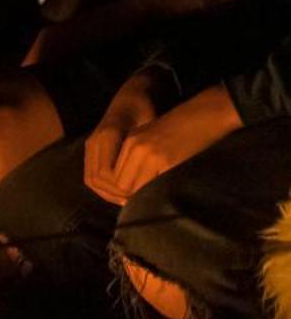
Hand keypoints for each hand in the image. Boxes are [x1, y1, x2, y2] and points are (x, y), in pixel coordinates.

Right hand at [83, 71, 159, 199]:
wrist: (132, 95)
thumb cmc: (146, 109)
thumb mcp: (151, 125)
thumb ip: (148, 149)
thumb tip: (152, 177)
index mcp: (108, 136)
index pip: (108, 174)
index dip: (122, 189)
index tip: (140, 198)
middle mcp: (95, 141)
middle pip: (97, 179)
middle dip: (115, 195)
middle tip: (135, 205)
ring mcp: (90, 144)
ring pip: (91, 179)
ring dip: (107, 193)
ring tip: (126, 202)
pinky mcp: (91, 148)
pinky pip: (90, 174)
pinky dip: (101, 188)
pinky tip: (117, 194)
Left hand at [86, 82, 240, 206]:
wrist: (204, 115)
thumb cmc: (182, 129)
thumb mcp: (152, 139)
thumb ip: (138, 158)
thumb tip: (130, 189)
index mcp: (131, 141)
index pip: (115, 175)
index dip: (121, 190)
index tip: (131, 198)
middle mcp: (136, 147)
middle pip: (122, 184)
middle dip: (129, 197)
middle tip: (141, 203)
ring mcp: (150, 155)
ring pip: (135, 187)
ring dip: (141, 197)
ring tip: (151, 201)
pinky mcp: (167, 161)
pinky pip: (154, 185)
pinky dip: (156, 192)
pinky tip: (163, 194)